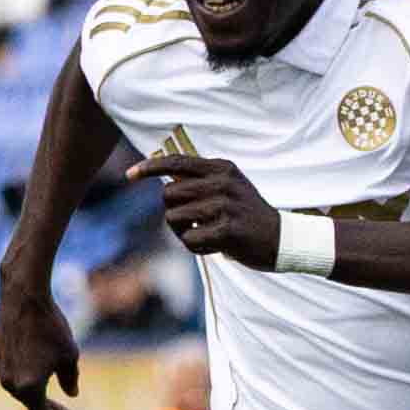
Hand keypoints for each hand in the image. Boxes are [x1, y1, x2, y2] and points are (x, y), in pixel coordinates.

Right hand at [0, 288, 81, 409]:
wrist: (24, 298)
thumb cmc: (51, 327)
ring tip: (47, 390)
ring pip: (17, 385)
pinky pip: (10, 368)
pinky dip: (22, 372)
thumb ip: (70, 379)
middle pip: (29, 400)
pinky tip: (32, 367)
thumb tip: (71, 393)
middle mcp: (9, 381)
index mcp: (28, 387)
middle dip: (47, 408)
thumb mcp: (69, 356)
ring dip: (32, 389)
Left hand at [131, 152, 283, 266]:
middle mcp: (222, 182)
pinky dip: (196, 247)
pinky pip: (189, 239)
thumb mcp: (228, 186)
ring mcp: (225, 205)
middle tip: (193, 222)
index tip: (129, 175)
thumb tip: (162, 177)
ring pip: (173, 218)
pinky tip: (214, 246)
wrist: (281, 239)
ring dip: (184, 232)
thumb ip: (199, 179)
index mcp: (221, 168)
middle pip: (168, 194)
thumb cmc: (245, 214)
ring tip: (207, 233)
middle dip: (172, 212)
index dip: (149, 167)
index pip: (176, 162)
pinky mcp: (227, 229)